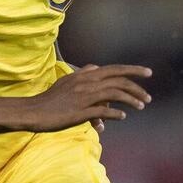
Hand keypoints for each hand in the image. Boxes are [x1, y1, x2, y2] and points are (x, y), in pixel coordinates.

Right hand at [22, 64, 152, 131]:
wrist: (33, 111)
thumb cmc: (51, 98)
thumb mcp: (67, 81)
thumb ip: (82, 73)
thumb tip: (95, 67)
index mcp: (85, 76)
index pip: (114, 69)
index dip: (133, 70)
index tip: (148, 72)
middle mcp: (86, 83)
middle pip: (118, 81)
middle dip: (137, 87)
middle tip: (149, 97)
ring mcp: (83, 97)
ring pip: (114, 94)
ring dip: (131, 100)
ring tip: (141, 106)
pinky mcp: (79, 112)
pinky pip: (103, 111)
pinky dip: (115, 113)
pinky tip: (123, 116)